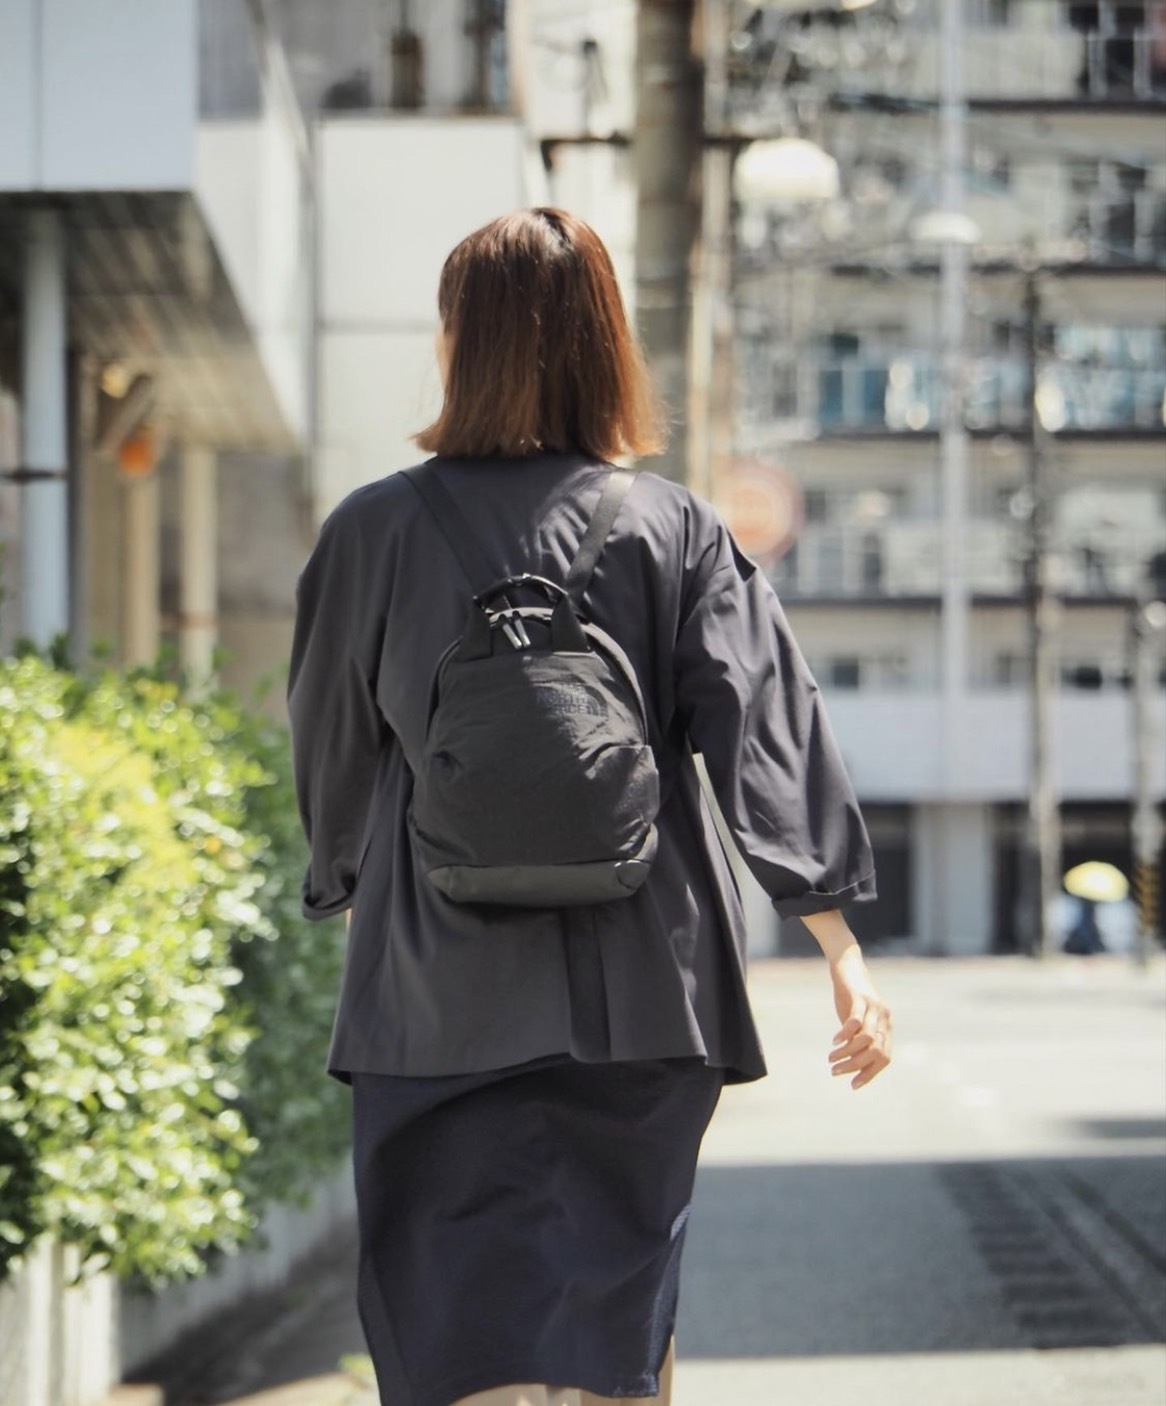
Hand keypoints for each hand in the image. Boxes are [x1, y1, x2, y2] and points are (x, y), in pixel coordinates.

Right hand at [827, 948, 891, 1090]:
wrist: (847, 963)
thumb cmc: (850, 994)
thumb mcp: (855, 1019)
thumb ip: (857, 1038)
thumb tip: (850, 1061)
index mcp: (886, 1026)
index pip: (884, 1058)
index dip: (870, 1074)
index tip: (853, 1085)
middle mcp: (884, 1018)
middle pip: (876, 1052)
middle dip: (855, 1067)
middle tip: (835, 1071)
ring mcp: (874, 1007)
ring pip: (867, 1040)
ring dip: (848, 1053)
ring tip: (831, 1058)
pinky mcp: (860, 997)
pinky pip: (856, 1022)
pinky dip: (844, 1034)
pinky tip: (834, 1040)